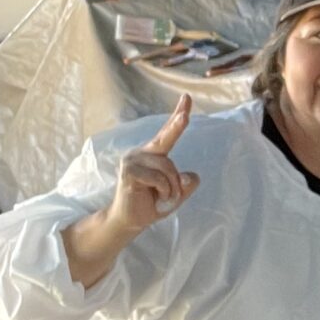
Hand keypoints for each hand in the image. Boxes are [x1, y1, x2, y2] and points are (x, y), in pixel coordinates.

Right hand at [105, 95, 201, 235]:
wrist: (129, 221)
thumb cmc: (150, 204)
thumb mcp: (175, 194)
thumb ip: (184, 185)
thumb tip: (191, 176)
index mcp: (153, 154)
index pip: (167, 132)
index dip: (177, 115)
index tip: (186, 98)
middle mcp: (141, 152)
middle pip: (167, 138)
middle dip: (178, 124)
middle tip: (186, 113)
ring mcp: (133, 160)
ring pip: (167, 166)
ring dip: (172, 186)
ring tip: (164, 197)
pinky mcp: (129, 171)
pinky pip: (159, 178)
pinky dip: (164, 191)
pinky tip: (155, 197)